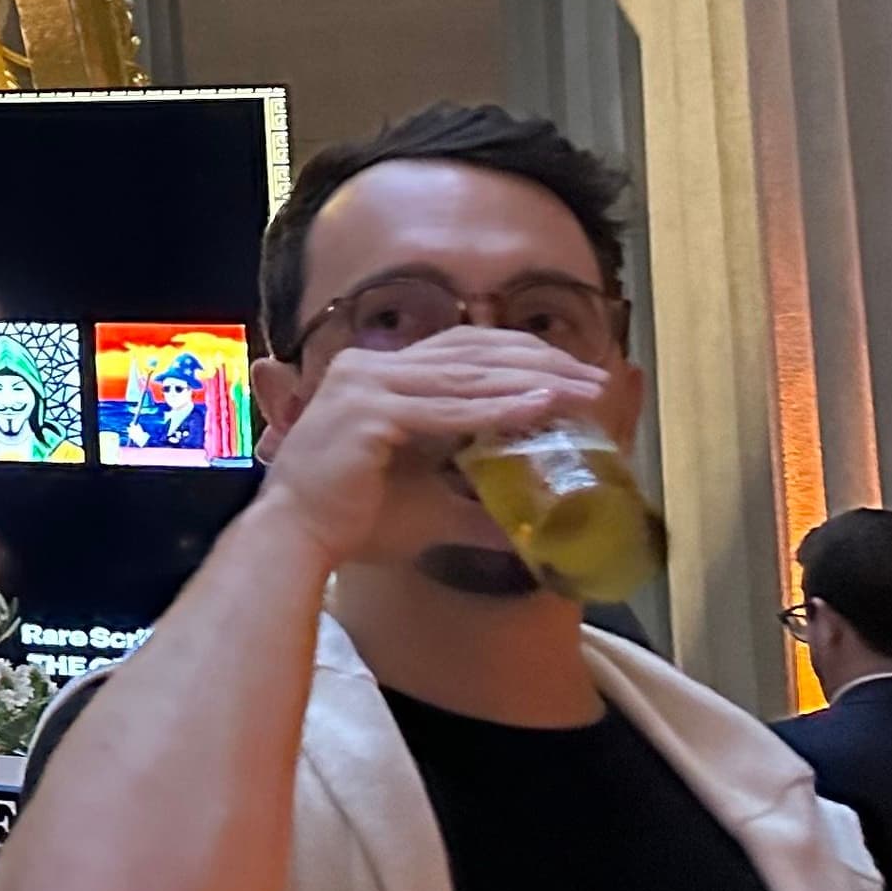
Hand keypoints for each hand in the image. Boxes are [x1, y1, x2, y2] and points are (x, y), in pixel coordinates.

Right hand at [250, 326, 617, 567]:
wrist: (295, 540)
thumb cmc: (352, 520)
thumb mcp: (428, 503)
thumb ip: (475, 501)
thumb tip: (529, 523)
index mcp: (376, 374)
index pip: (461, 350)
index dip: (522, 357)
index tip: (573, 377)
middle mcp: (368, 367)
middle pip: (471, 352)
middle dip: (540, 364)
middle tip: (595, 381)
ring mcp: (366, 386)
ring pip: (467, 376)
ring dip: (534, 382)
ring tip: (583, 391)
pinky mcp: (369, 413)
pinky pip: (449, 409)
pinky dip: (501, 408)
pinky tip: (542, 408)